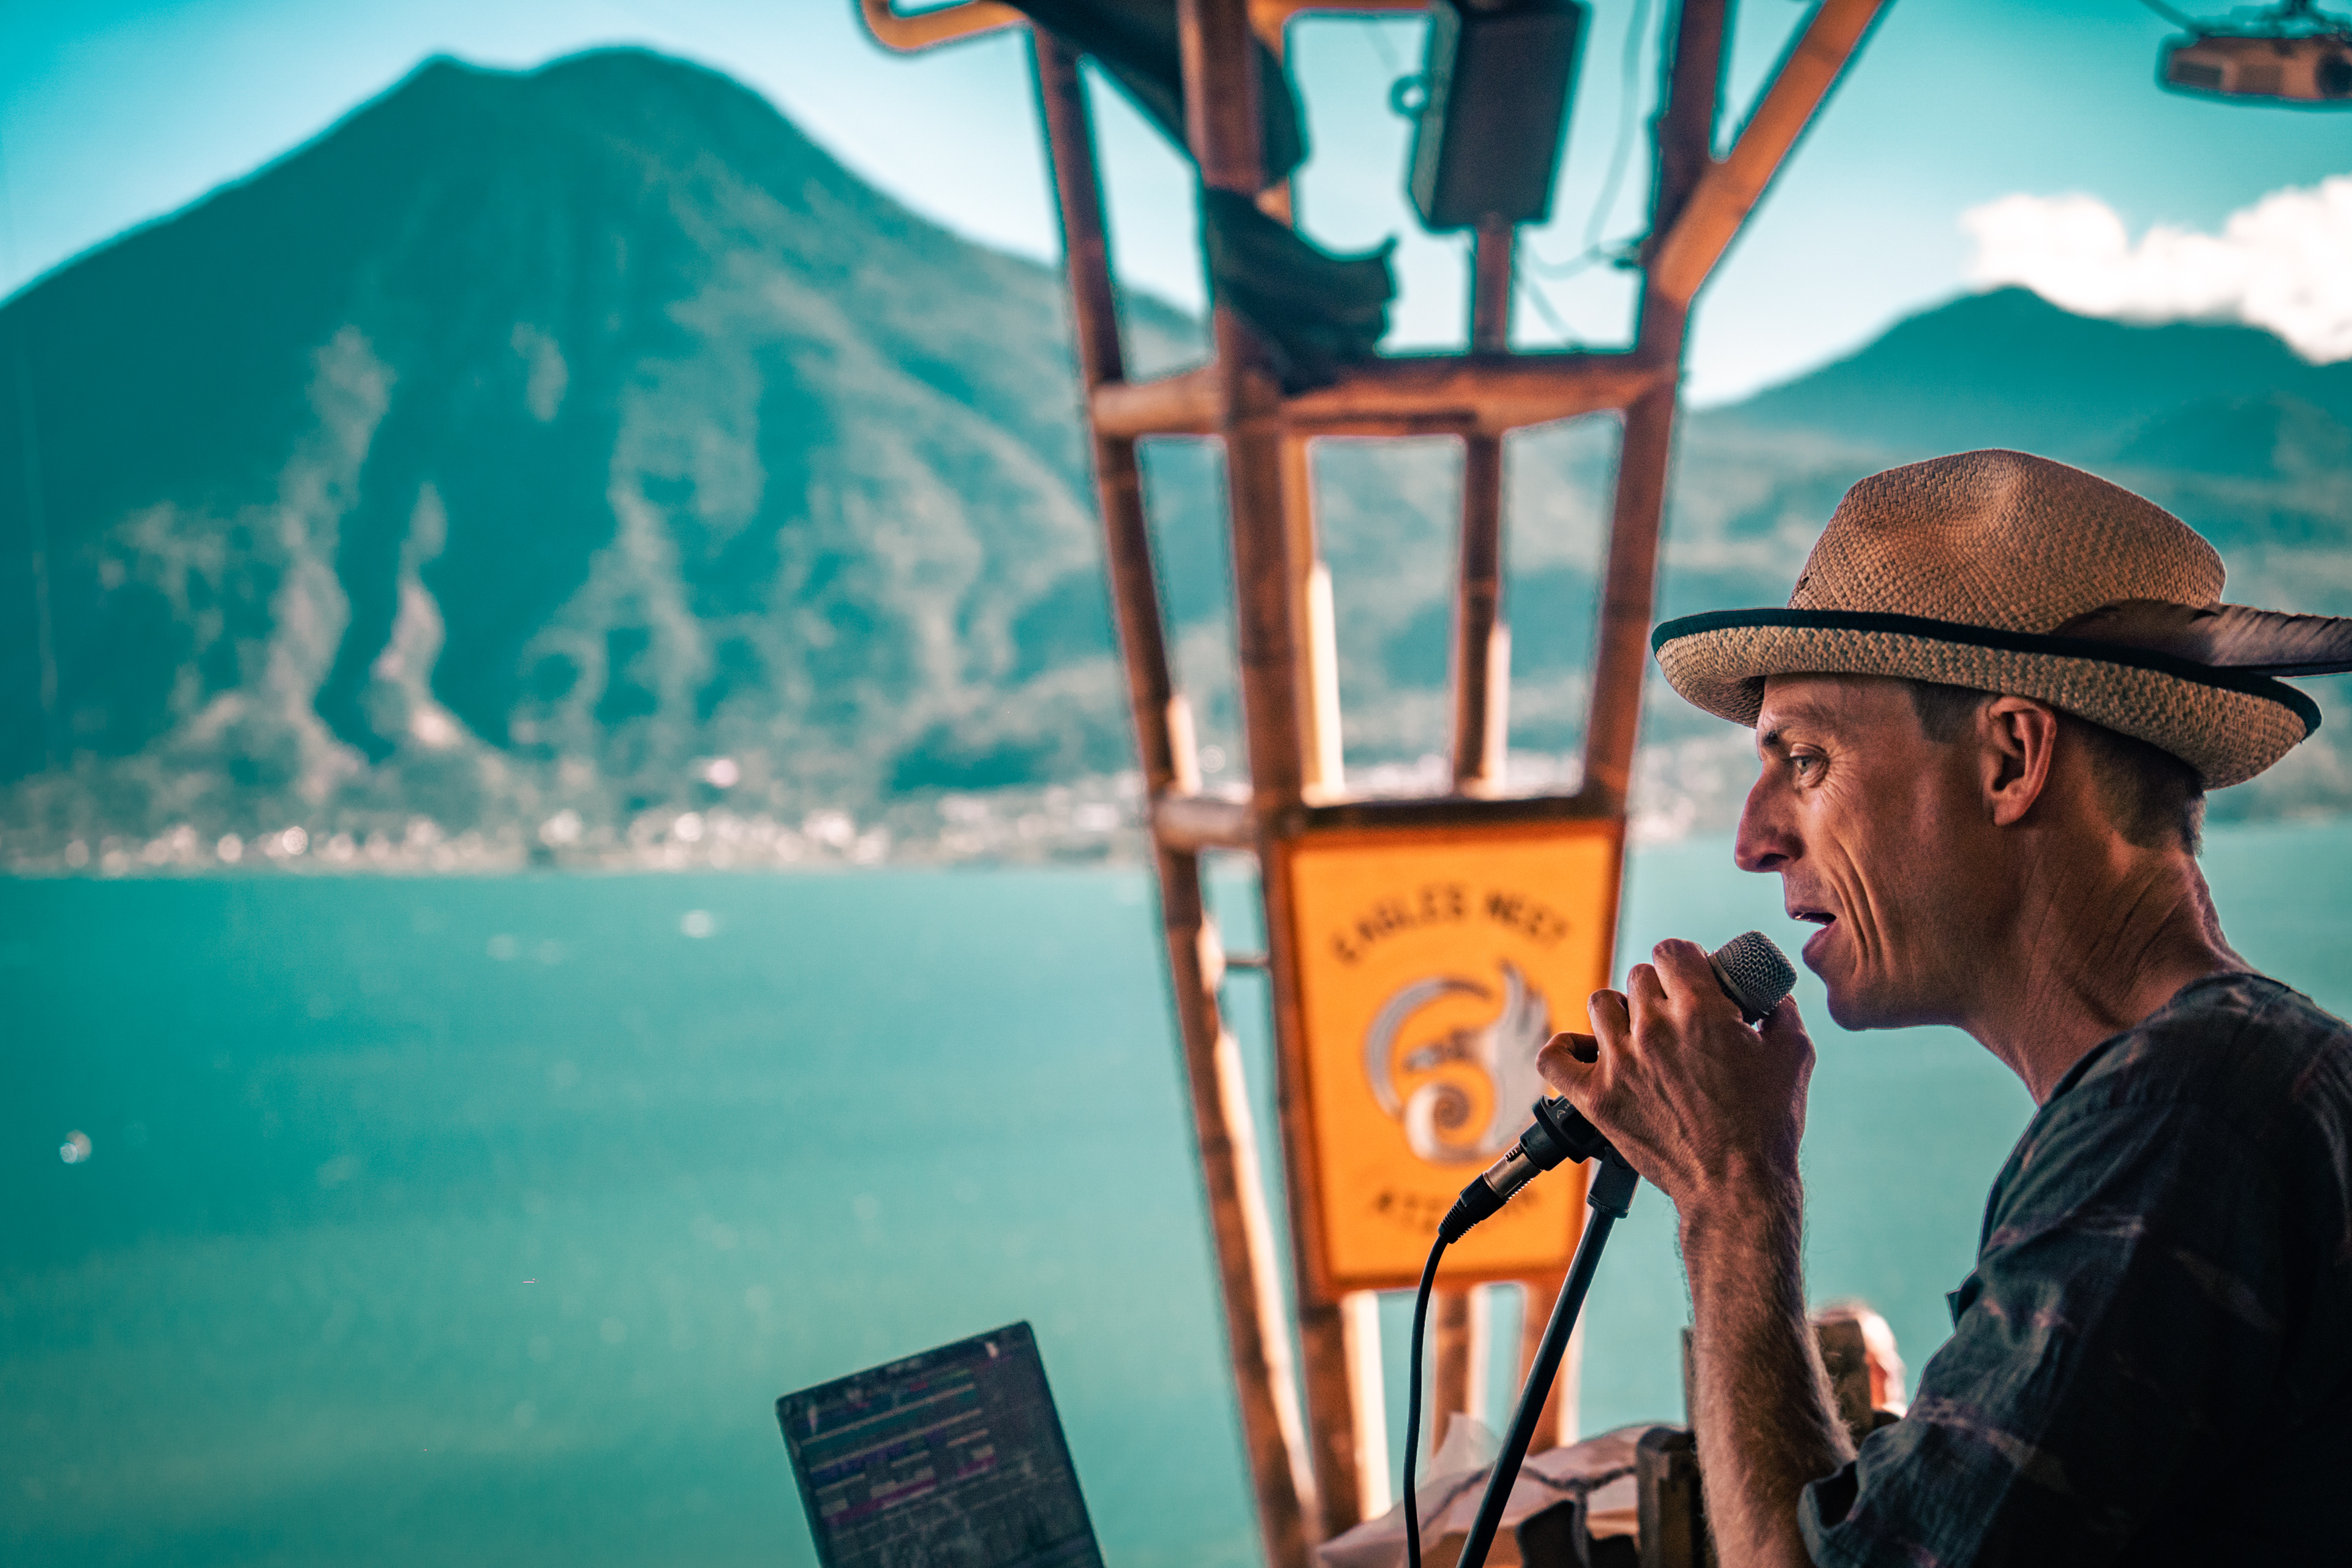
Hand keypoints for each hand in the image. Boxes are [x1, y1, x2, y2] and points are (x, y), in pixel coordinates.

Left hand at [1535, 938, 1815, 1208]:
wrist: (1736, 1187)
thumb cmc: (1767, 1126)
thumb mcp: (1793, 1055)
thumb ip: (1782, 1011)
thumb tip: (1771, 994)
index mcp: (1700, 1011)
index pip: (1671, 951)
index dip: (1684, 961)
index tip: (1692, 979)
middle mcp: (1653, 1030)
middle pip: (1638, 977)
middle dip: (1660, 992)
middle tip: (1677, 1018)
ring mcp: (1620, 1063)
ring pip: (1601, 1005)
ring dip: (1620, 1014)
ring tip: (1640, 1035)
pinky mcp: (1596, 1098)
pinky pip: (1555, 1057)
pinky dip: (1566, 1049)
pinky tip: (1586, 1052)